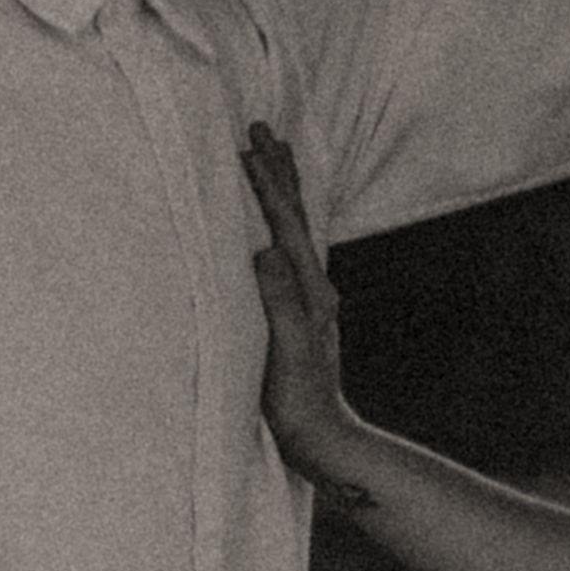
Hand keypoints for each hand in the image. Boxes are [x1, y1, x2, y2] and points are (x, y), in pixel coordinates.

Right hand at [240, 127, 357, 481]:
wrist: (324, 442)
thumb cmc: (300, 404)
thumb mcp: (287, 351)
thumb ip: (279, 300)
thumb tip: (265, 249)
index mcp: (311, 291)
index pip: (286, 225)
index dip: (266, 186)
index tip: (245, 147)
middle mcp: (316, 290)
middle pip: (297, 217)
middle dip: (279, 172)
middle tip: (262, 128)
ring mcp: (311, 304)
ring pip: (296, 233)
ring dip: (282, 194)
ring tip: (272, 161)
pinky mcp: (302, 319)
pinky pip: (290, 258)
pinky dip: (281, 228)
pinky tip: (273, 231)